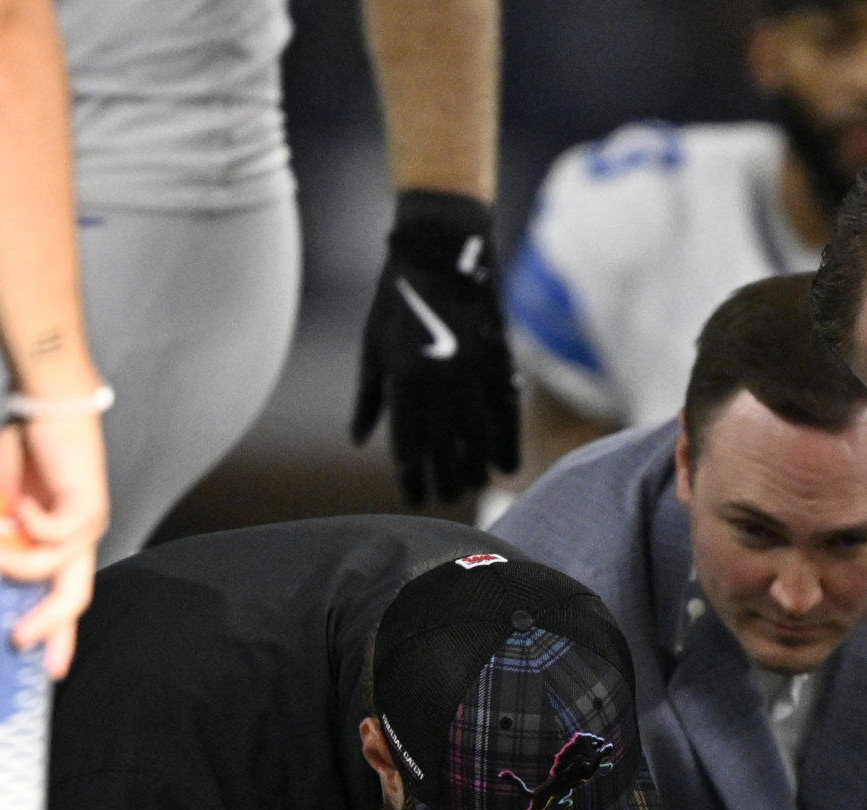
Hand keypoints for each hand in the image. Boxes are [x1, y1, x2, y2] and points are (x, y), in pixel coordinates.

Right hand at [0, 415, 107, 677]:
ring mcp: (85, 525)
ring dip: (21, 567)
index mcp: (58, 546)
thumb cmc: (26, 449)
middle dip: (50, 626)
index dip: (55, 635)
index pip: (62, 599)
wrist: (44, 408)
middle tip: (21, 641)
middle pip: (73, 598)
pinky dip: (32, 524)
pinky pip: (58, 530)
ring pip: (58, 567)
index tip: (44, 670)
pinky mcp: (87, 503)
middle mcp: (77, 542)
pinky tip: (18, 508)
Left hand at [351, 191, 519, 507]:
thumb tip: (359, 441)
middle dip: (444, 479)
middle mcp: (442, 382)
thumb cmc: (397, 300)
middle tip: (443, 501)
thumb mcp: (373, 348)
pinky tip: (506, 465)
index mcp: (405, 379)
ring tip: (471, 488)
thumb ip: (369, 399)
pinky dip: (507, 441)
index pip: (408, 444)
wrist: (442, 252)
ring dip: (475, 467)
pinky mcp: (499, 361)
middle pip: (446, 448)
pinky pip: (506, 412)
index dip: (411, 476)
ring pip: (478, 435)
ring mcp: (474, 372)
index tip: (413, 497)